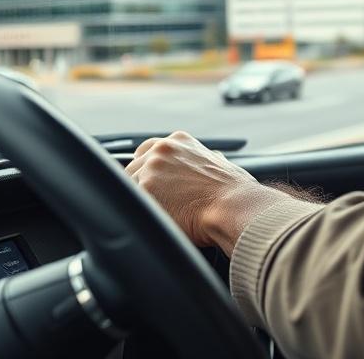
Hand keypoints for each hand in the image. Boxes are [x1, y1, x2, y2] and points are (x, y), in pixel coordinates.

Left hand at [125, 131, 276, 253]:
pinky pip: (130, 204)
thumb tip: (208, 163)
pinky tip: (155, 222)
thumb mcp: (220, 164)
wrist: (234, 206)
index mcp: (180, 141)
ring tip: (160, 216)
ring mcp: (151, 168)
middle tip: (156, 205)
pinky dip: (140, 214)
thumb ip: (202, 161)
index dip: (147, 168)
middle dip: (140, 185)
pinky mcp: (144, 190)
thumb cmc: (234, 191)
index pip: (148, 150)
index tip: (151, 182)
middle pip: (134, 167)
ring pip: (129, 186)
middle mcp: (162, 149)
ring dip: (140, 201)